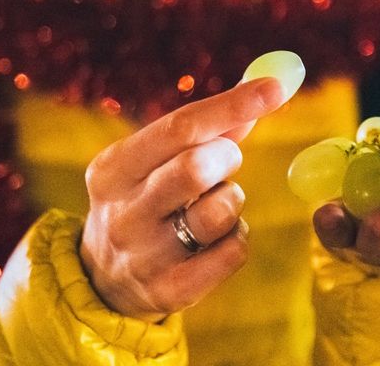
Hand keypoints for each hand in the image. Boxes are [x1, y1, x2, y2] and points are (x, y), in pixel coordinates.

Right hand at [79, 77, 286, 320]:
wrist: (104, 279)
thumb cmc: (144, 200)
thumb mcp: (152, 163)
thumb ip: (204, 129)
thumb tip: (263, 90)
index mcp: (113, 169)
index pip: (178, 127)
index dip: (231, 105)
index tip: (274, 87)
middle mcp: (122, 212)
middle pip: (195, 168)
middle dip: (227, 157)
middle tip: (225, 160)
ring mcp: (143, 256)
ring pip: (218, 213)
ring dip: (232, 199)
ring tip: (215, 203)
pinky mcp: (170, 291)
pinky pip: (232, 253)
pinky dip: (237, 237)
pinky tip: (217, 238)